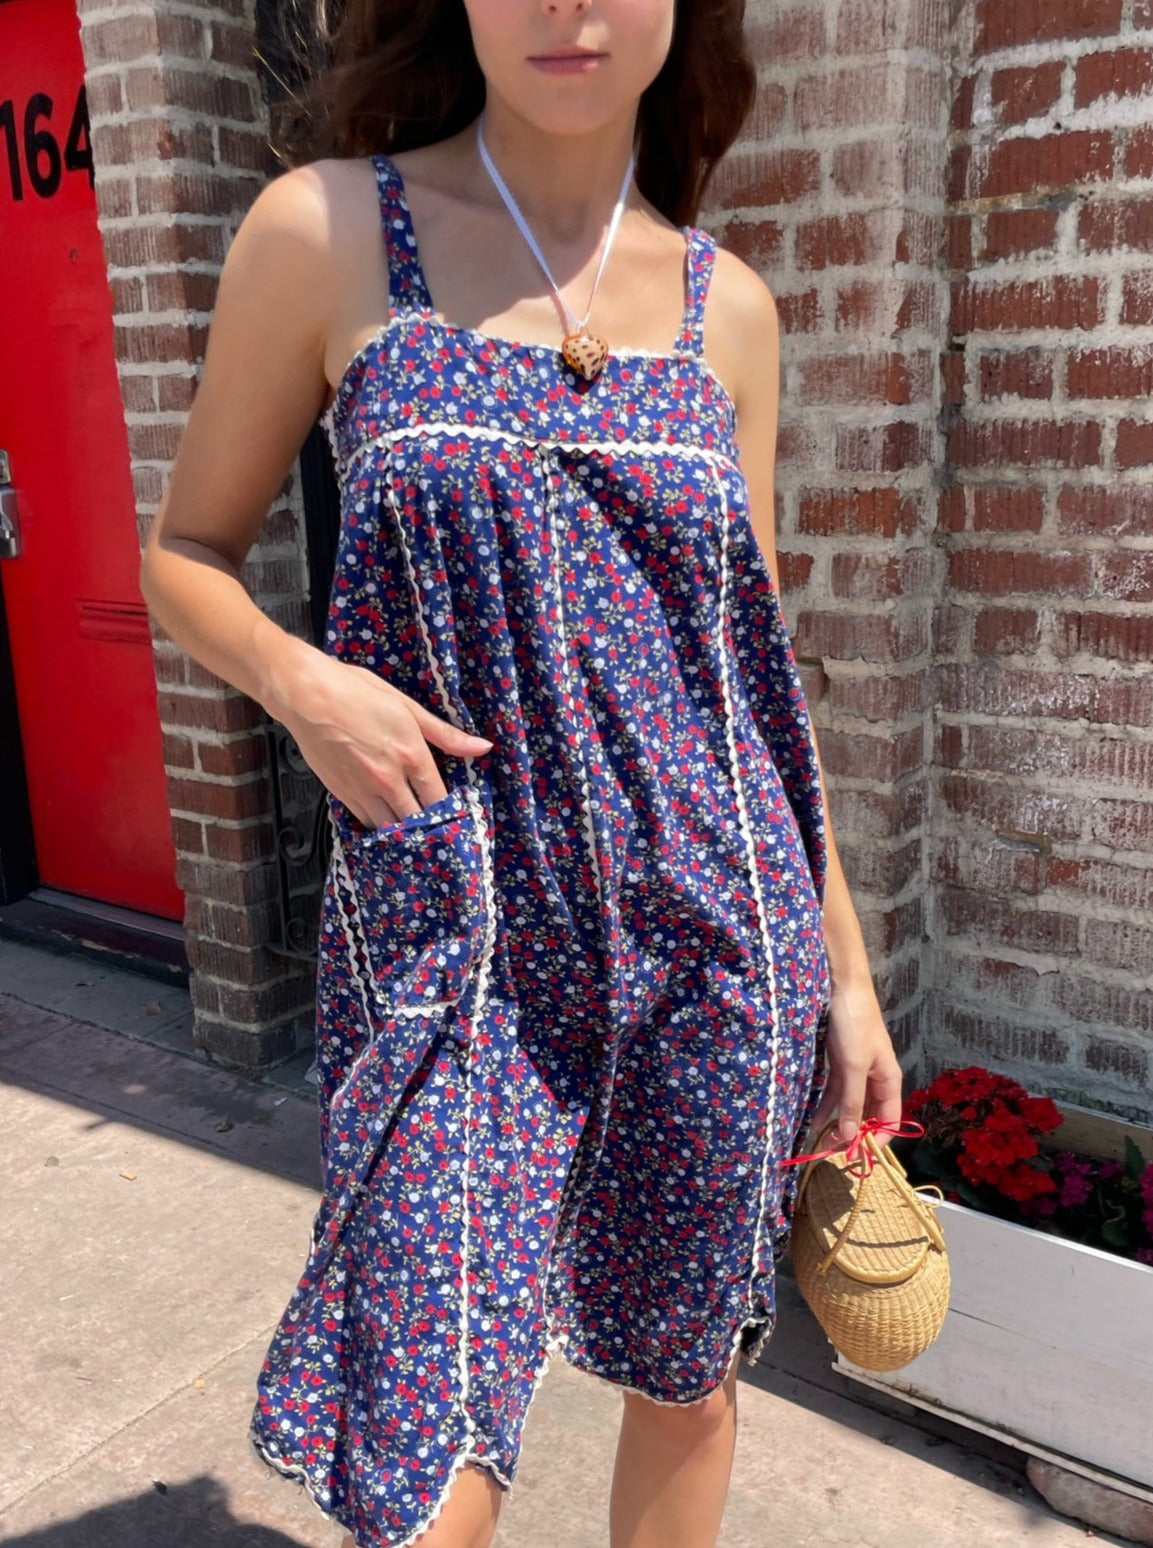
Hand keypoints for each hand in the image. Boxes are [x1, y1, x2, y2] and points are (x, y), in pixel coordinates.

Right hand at [276, 651, 493, 826]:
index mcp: (411, 755)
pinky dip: (378, 823)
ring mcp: (362, 789)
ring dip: (402, 829)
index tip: (456, 818)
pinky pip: (365, 821)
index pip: (439, 799)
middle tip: (438, 832)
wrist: (306, 695)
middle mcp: (388, 779)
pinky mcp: (341, 793)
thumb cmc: (356, 692)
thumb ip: (445, 734)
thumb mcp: (407, 707)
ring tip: (413, 830)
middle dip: (428, 827)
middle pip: (416, 820)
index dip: (450, 813)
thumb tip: (483, 747)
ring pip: (390, 826)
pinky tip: (385, 819)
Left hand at [806, 976, 903, 1151]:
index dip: (877, 1140)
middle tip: (832, 1153)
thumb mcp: (854, 1067)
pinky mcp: (840, 1061)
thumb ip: (852, 1102)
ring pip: (849, 1104)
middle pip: (868, 1114)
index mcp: (889, 1080)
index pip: (890, 1120)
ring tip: (820, 1142)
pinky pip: (835, 1090)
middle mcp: (875, 1078)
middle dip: (853, 1134)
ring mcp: (857, 1069)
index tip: (857, 1157)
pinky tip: (814, 1119)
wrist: (841, 986)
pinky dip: (826, 1105)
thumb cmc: (855, 1025)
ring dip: (837, 1121)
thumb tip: (850, 1137)